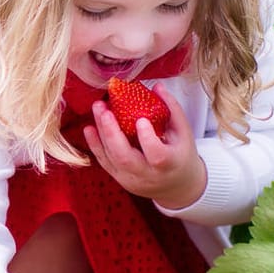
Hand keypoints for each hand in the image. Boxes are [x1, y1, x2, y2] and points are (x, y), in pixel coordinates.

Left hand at [83, 84, 206, 208]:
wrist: (176, 186)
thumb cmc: (181, 155)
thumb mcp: (184, 133)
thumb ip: (172, 109)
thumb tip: (156, 86)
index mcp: (169, 164)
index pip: (157, 156)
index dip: (147, 139)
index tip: (140, 119)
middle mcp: (148, 176)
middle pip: (125, 158)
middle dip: (112, 133)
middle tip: (105, 110)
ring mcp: (131, 180)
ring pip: (111, 159)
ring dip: (101, 133)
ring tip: (98, 109)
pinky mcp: (119, 179)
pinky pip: (104, 162)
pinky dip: (95, 144)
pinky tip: (89, 128)